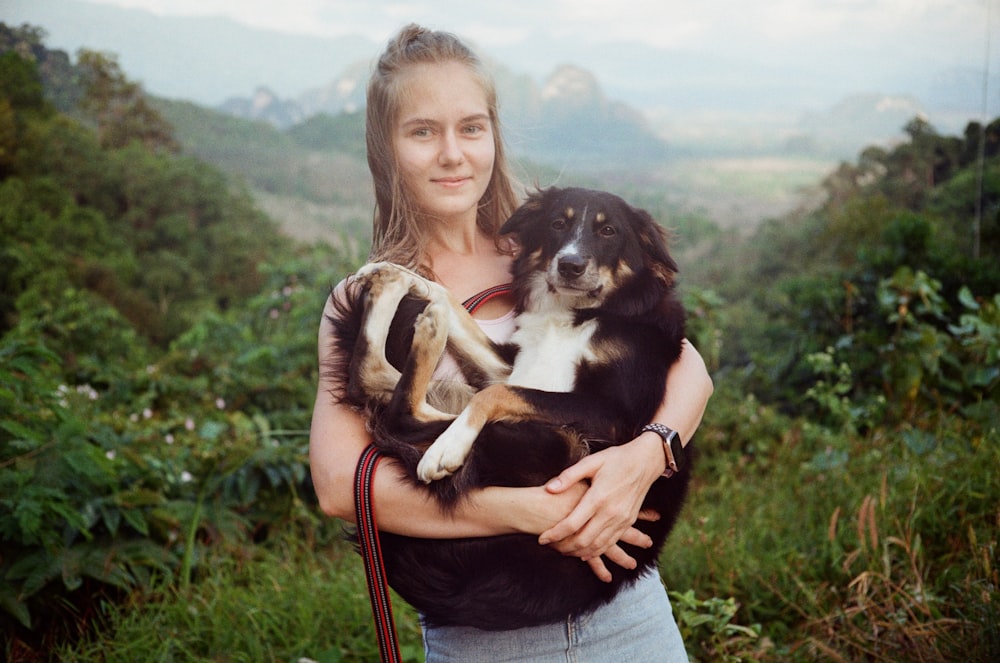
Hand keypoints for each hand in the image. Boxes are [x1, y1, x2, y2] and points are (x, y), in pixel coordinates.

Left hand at [537, 438, 662, 579]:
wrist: (646, 461)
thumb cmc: (616, 459)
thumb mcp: (591, 462)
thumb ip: (569, 476)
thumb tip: (549, 489)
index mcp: (598, 497)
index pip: (572, 524)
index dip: (555, 534)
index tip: (542, 539)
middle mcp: (610, 512)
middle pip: (583, 540)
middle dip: (564, 547)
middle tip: (551, 547)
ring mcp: (621, 519)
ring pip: (597, 546)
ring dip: (579, 552)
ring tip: (564, 551)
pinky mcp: (628, 521)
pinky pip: (610, 542)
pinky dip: (596, 551)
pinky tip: (585, 552)